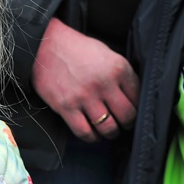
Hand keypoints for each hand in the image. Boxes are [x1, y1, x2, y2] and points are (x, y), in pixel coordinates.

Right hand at [32, 18, 139, 141]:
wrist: (45, 45)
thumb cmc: (76, 49)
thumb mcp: (106, 53)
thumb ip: (120, 74)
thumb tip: (131, 96)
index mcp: (118, 68)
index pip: (138, 98)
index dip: (137, 109)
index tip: (131, 112)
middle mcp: (104, 83)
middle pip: (127, 116)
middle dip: (127, 124)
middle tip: (123, 125)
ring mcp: (84, 96)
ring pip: (108, 128)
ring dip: (110, 133)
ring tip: (108, 131)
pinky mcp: (66, 106)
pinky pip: (84, 132)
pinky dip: (91, 137)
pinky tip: (92, 134)